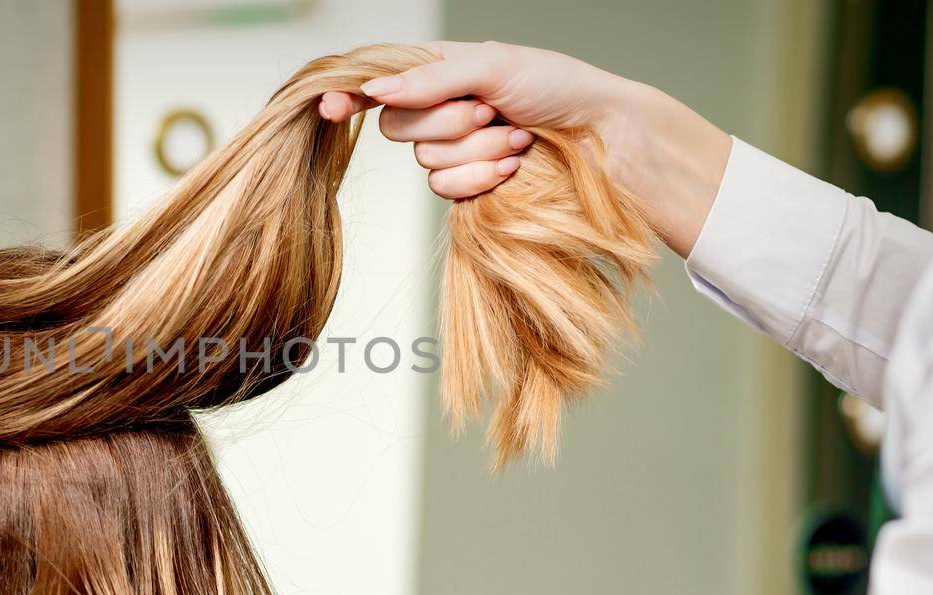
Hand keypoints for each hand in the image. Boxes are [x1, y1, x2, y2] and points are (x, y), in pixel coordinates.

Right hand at [318, 41, 730, 257]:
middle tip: (491, 111)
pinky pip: (447, 190)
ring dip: (477, 149)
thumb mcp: (493, 66)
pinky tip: (513, 166)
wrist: (604, 138)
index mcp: (439, 72)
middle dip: (447, 122)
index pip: (378, 81)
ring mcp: (452, 152)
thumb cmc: (559, 87)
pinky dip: (483, 176)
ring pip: (425, 162)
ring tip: (517, 138)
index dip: (348, 93)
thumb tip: (375, 91)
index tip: (328, 106)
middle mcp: (438, 111)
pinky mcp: (468, 189)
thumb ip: (430, 79)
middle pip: (396, 126)